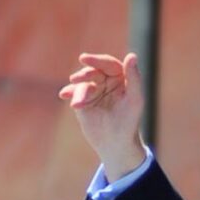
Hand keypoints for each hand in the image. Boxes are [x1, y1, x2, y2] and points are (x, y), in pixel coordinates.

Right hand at [58, 52, 145, 179]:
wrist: (115, 143)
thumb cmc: (129, 121)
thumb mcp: (134, 99)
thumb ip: (134, 78)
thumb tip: (131, 55)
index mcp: (122, 78)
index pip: (109, 64)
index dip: (97, 60)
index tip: (84, 59)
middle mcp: (107, 82)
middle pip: (93, 71)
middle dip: (84, 74)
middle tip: (76, 79)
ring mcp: (93, 91)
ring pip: (82, 83)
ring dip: (78, 90)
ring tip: (78, 103)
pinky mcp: (82, 101)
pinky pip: (73, 93)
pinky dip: (69, 93)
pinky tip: (65, 95)